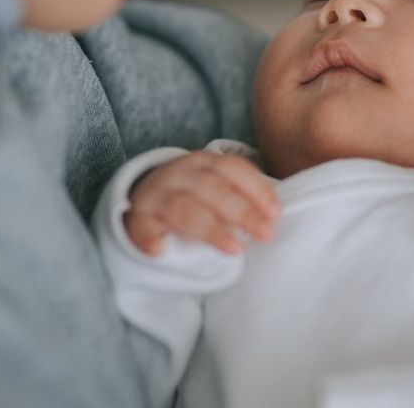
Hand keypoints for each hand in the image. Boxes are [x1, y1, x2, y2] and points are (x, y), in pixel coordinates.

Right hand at [125, 151, 280, 255]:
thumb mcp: (216, 187)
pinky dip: (150, 237)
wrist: (144, 199)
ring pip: (184, 208)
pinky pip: (142, 227)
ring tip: (233, 249)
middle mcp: (180, 173)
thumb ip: (240, 196)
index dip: (256, 189)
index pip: (232, 168)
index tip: (276, 214)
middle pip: (212, 188)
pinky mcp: (137, 218)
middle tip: (266, 234)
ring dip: (211, 229)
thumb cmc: (193, 197)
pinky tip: (160, 250)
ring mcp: (157, 194)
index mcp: (204, 163)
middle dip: (242, 211)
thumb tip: (274, 216)